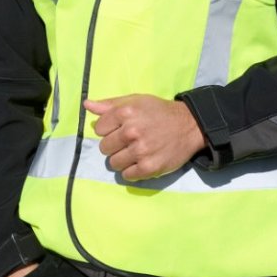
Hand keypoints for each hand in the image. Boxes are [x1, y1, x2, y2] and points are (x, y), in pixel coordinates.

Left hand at [84, 94, 204, 181]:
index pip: (99, 129)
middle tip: (129, 141)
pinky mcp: (149, 168)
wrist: (189, 126)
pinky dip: (132, 171)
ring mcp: (140, 151)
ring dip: (122, 159)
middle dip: (114, 145)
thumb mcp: (135, 101)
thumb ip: (110, 104)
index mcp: (126, 112)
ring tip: (135, 152)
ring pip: (113, 163)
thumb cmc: (159, 112)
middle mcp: (131, 131)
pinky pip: (127, 175)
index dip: (109, 129)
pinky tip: (141, 161)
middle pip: (104, 148)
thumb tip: (87, 105)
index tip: (121, 128)